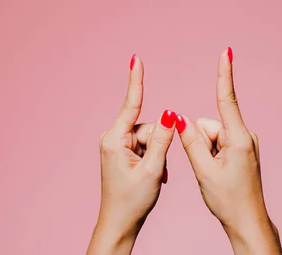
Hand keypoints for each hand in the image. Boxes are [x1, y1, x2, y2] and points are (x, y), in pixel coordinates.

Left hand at [87, 55, 178, 254]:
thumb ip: (162, 139)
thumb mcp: (153, 170)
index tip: (135, 58)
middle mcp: (113, 138)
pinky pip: (145, 144)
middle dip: (159, 144)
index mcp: (115, 140)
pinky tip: (153, 175)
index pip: (131, 104)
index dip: (136, 80)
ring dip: (158, 154)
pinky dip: (154, 158)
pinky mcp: (122, 151)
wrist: (120, 223)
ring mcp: (116, 144)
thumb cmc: (133, 200)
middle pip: (148, 126)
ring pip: (149, 136)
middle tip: (158, 170)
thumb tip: (169, 113)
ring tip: (154, 175)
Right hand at [175, 48, 281, 253]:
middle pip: (207, 125)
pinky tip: (219, 174)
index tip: (227, 51)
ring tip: (216, 175)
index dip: (224, 73)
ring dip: (205, 152)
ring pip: (209, 135)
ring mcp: (244, 142)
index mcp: (238, 138)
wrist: (247, 221)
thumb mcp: (204, 171)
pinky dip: (211, 155)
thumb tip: (179, 117)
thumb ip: (190, 141)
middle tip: (208, 170)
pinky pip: (217, 142)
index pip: (227, 99)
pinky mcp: (241, 148)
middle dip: (200, 144)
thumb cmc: (228, 200)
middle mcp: (244, 135)